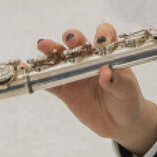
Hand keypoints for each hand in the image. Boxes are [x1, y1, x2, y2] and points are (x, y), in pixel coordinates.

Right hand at [36, 27, 156, 154]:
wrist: (120, 122)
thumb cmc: (128, 100)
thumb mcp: (127, 91)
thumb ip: (117, 82)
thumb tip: (106, 73)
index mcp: (108, 54)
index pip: (105, 36)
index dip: (103, 35)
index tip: (101, 41)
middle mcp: (89, 59)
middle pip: (78, 43)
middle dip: (73, 38)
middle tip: (71, 40)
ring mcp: (75, 73)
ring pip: (61, 58)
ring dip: (51, 50)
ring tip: (43, 45)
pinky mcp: (65, 90)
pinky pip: (50, 81)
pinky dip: (39, 75)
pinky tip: (28, 69)